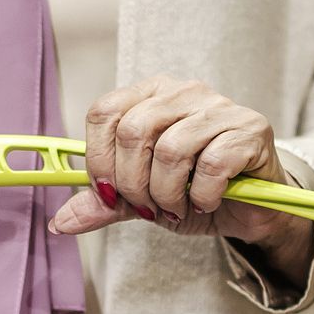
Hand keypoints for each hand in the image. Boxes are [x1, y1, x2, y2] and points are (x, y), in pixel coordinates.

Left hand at [48, 77, 313, 277]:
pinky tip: (205, 202)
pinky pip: (211, 164)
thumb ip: (105, 203)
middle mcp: (185, 92)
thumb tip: (60, 222)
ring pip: (170, 150)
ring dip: (166, 194)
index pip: (104, 111)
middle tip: (146, 209)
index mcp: (151, 96)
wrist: (252, 209)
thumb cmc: (195, 191)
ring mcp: (220, 108)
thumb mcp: (142, 199)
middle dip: (132, 184)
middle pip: (134, 131)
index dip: (97, 158)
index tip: (106, 193)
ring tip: (175, 209)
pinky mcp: (251, 130)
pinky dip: (201, 195)